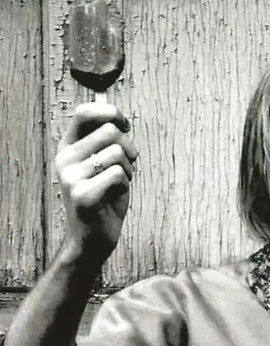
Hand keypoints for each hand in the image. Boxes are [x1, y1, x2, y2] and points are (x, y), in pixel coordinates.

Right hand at [56, 103, 135, 261]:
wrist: (92, 239)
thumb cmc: (104, 199)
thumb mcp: (102, 164)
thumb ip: (103, 139)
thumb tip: (107, 105)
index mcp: (68, 147)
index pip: (85, 113)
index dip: (111, 113)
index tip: (125, 126)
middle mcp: (65, 158)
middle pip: (111, 132)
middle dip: (129, 149)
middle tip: (126, 168)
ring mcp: (71, 177)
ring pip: (118, 154)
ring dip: (128, 171)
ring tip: (117, 186)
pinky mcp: (83, 195)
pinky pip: (119, 176)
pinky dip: (125, 186)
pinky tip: (114, 198)